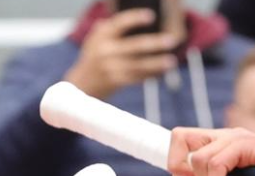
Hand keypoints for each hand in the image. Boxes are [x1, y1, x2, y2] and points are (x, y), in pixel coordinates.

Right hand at [63, 9, 179, 99]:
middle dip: (155, 43)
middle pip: (135, 46)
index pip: (119, 23)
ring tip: (172, 60)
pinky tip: (163, 71)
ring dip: (157, 63)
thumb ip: (113, 27)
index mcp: (102, 35)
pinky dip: (152, 74)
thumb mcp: (98, 37)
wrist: (83, 81)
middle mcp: (106, 50)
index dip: (135, 18)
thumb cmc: (97, 54)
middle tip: (172, 40)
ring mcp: (111, 67)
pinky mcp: (117, 81)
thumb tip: (140, 19)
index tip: (151, 15)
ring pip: (139, 65)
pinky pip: (139, 77)